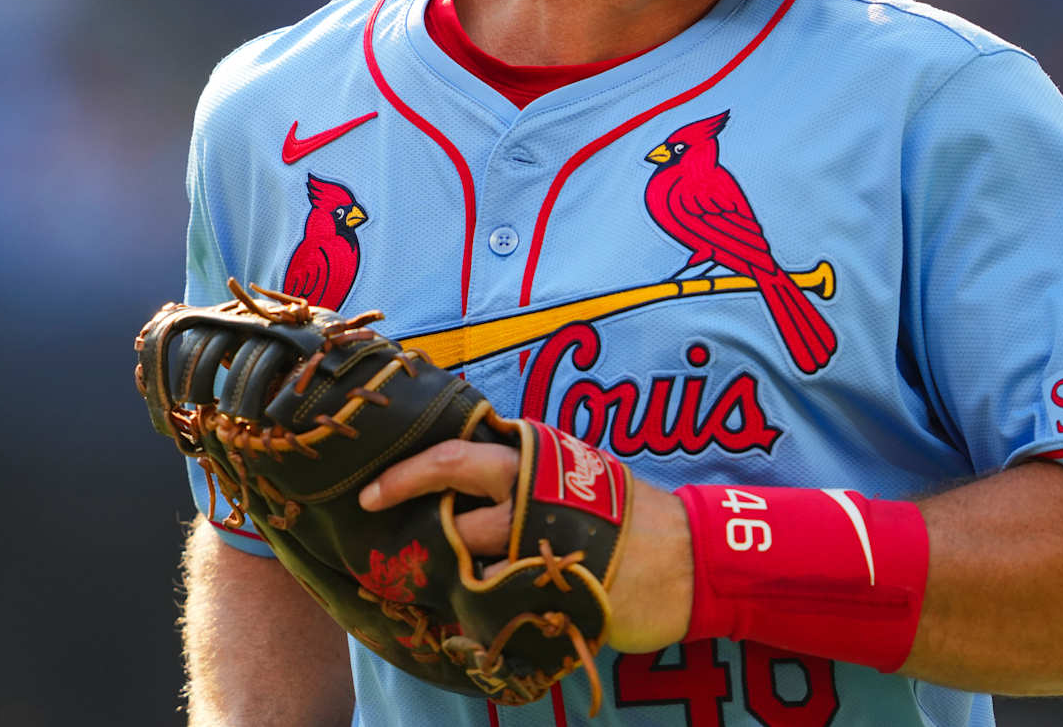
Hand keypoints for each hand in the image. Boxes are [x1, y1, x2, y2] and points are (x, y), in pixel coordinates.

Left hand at [359, 440, 693, 652]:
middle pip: (452, 489)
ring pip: (470, 553)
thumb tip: (466, 480)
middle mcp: (531, 488)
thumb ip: (524, 471)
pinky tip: (494, 607)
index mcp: (534, 455)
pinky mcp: (552, 586)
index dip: (407, 473)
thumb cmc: (627, 512)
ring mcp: (540, 538)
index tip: (370, 491)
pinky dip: (487, 603)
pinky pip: (499, 600)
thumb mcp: (575, 471)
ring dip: (456, 565)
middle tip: (372, 513)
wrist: (692, 557)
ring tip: (456, 574)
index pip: (455, 456)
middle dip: (406, 500)